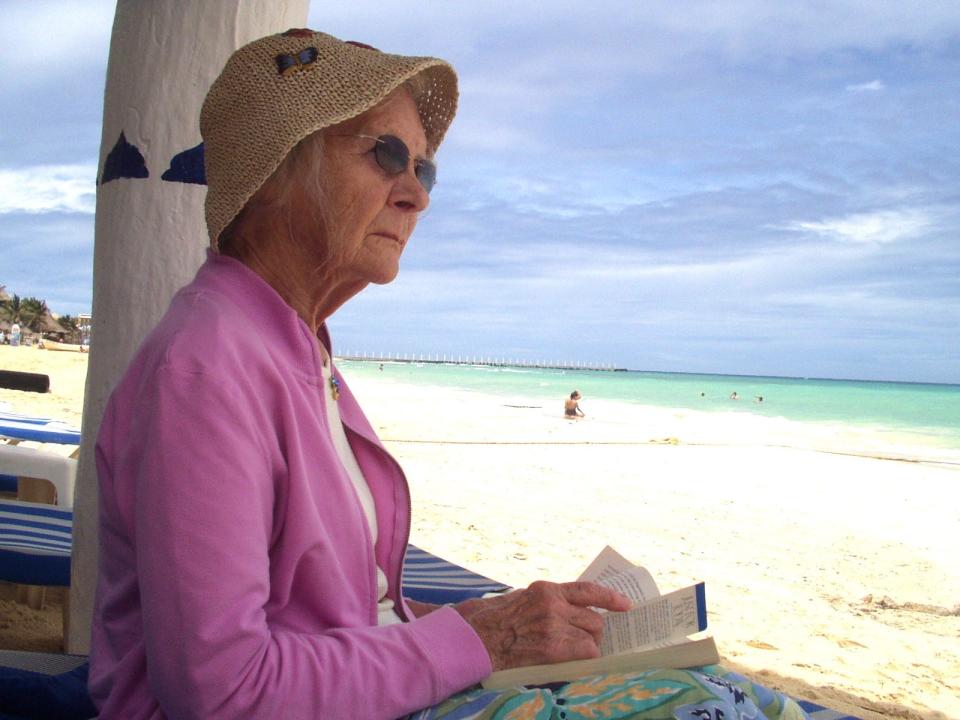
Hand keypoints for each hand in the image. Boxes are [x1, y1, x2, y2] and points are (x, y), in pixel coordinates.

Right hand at [453, 581, 631, 670]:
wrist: (475, 637)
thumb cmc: (496, 621)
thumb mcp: (523, 599)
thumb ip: (548, 603)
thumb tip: (573, 613)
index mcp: (546, 590)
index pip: (587, 590)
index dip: (610, 598)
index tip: (626, 605)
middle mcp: (553, 604)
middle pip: (593, 618)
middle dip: (594, 631)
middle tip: (589, 639)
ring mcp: (554, 626)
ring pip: (591, 637)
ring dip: (588, 645)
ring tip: (574, 650)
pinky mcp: (553, 648)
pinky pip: (584, 652)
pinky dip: (584, 657)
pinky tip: (573, 659)